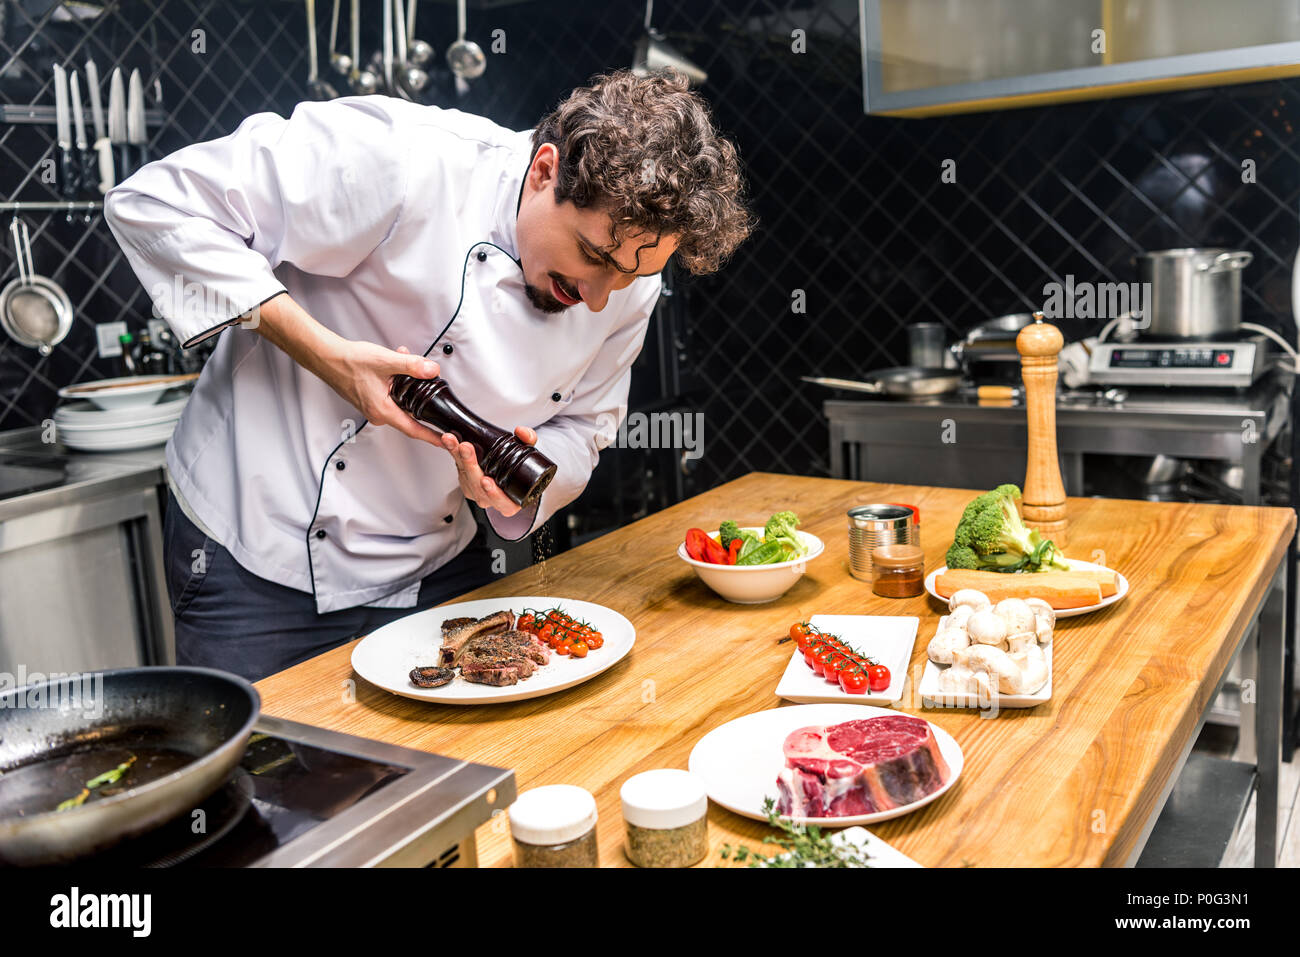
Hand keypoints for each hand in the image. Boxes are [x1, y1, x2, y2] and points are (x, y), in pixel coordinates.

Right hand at [324, 342, 441, 444]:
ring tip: (404, 359)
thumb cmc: (349, 362)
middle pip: (410, 413)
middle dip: (422, 395)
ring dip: (408, 382)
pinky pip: (392, 395)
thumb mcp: (386, 361)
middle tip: (429, 378)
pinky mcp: (371, 400)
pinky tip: (396, 363)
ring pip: (401, 400)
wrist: (327, 357)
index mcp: (383, 411)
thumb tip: (431, 370)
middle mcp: (378, 414)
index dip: (432, 436)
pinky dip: (398, 380)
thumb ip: (412, 366)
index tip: (446, 442)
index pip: (414, 429)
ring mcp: (373, 408)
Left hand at [440, 425, 538, 517]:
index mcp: (510, 501)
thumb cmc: (519, 469)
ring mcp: (476, 492)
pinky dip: (453, 453)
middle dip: (470, 465)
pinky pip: (458, 468)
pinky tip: (450, 442)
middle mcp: (491, 500)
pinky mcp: (465, 481)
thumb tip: (521, 432)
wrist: (506, 468)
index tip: (486, 481)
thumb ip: (528, 440)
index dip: (493, 493)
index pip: (502, 502)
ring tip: (452, 441)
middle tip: (466, 449)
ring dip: (457, 456)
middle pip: (477, 487)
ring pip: (465, 476)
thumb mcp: (529, 452)